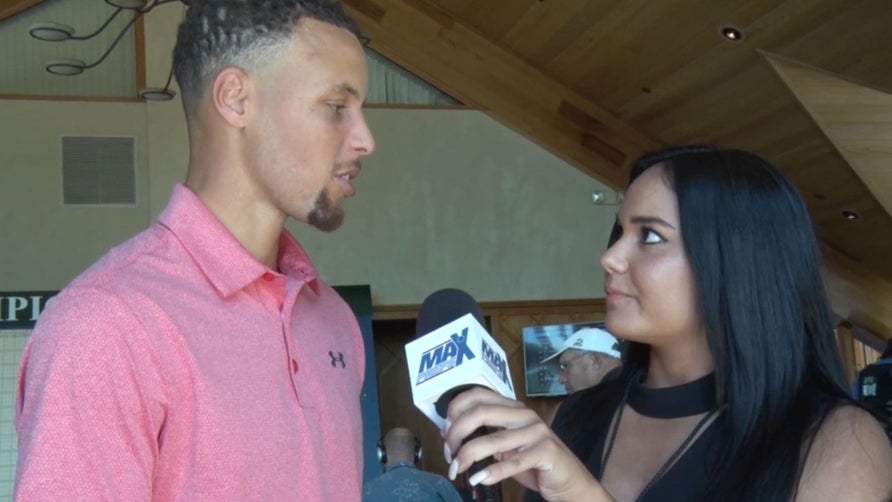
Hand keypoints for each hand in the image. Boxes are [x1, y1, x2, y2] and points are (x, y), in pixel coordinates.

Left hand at [442, 387, 612, 501]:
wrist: (569, 480)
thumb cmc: (535, 462)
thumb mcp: (507, 445)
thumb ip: (486, 436)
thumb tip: (451, 434)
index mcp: (513, 407)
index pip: (478, 395)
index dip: (456, 409)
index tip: (445, 431)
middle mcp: (524, 415)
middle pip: (480, 413)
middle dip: (456, 434)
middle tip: (448, 454)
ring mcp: (537, 432)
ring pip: (492, 440)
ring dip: (467, 456)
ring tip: (456, 470)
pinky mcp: (546, 451)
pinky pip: (513, 461)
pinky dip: (492, 472)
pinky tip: (479, 479)